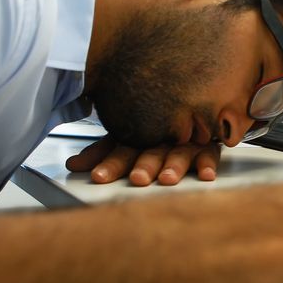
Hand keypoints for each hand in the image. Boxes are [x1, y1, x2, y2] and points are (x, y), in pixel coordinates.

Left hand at [65, 137, 221, 185]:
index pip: (121, 150)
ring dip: (174, 165)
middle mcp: (161, 137)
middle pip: (151, 152)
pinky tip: (206, 174)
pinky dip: (208, 163)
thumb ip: (101, 153)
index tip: (98, 176)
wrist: (193, 103)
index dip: (110, 163)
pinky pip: (210, 153)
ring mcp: (185, 141)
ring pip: (179, 153)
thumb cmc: (156, 130)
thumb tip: (72, 165)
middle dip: (144, 165)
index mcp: (139, 135)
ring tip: (167, 178)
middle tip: (137, 178)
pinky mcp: (208, 145)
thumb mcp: (126, 139)